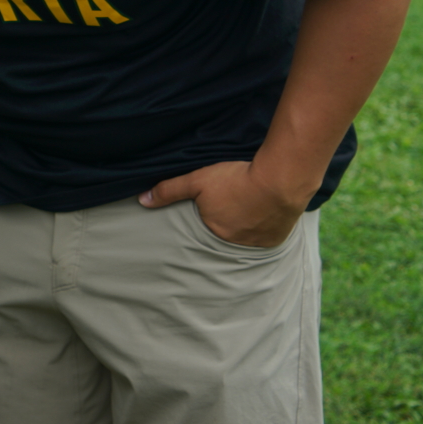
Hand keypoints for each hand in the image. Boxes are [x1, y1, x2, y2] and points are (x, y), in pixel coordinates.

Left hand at [138, 160, 304, 247]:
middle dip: (227, 221)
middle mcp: (234, 244)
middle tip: (232, 204)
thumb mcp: (197, 180)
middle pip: (226, 233)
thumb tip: (142, 200)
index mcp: (214, 232)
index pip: (205, 227)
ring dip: (245, 225)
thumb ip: (169, 190)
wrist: (280, 181)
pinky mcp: (276, 239)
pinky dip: (263, 227)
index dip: (209, 214)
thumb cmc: (237, 180)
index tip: (215, 205)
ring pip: (246, 236)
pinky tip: (263, 213)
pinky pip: (265, 237)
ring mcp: (257, 244)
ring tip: (247, 208)